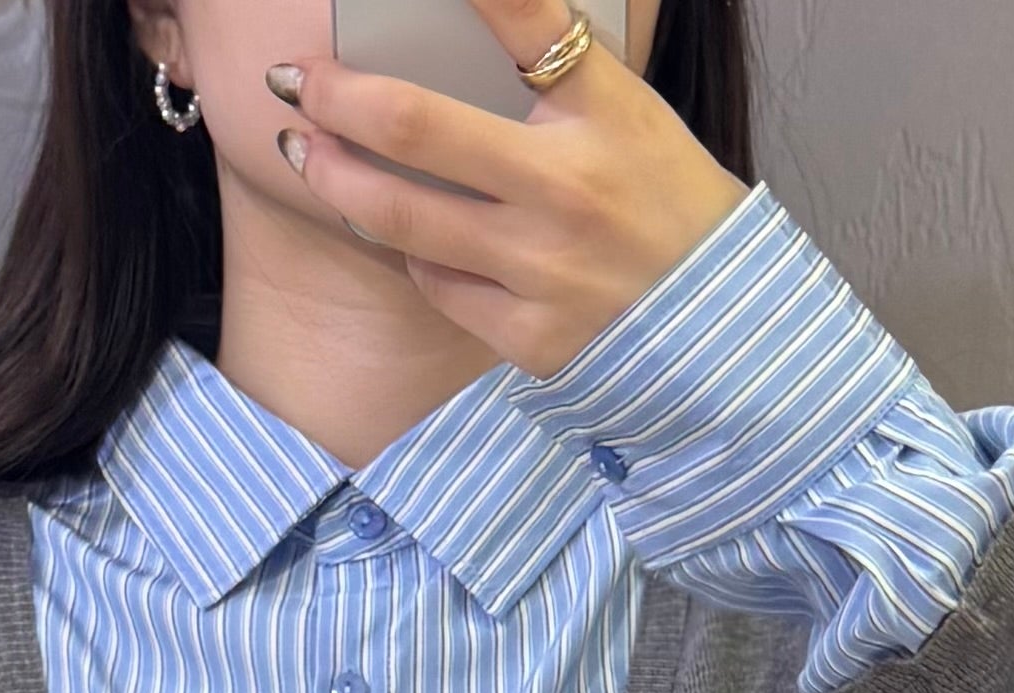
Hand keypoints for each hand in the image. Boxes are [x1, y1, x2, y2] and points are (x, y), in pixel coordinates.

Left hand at [265, 0, 749, 376]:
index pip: (524, 18)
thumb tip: (473, 9)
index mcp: (600, 116)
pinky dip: (410, 252)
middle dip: (336, 99)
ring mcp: (543, 272)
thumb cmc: (666, 203)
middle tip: (291, 81)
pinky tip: (398, 231)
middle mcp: (567, 192)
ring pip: (405, 219)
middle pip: (417, 128)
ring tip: (302, 152)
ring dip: (337, 179)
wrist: (722, 330)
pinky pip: (438, 284)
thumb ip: (548, 59)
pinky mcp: (528, 338)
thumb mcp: (626, 111)